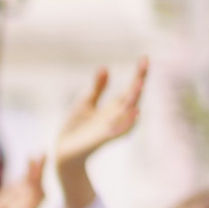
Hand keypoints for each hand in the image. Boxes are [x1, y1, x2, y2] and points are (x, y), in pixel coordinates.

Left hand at [53, 59, 147, 207]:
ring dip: (135, 98)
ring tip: (139, 82)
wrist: (63, 150)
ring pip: (129, 111)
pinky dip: (128, 122)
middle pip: (134, 96)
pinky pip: (120, 130)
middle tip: (144, 63)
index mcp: (115, 107)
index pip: (131, 88)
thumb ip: (97, 88)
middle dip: (140, 80)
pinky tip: (134, 111)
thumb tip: (105, 68)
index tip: (145, 57)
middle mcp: (118, 116)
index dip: (139, 73)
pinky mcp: (104, 138)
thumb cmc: (76, 128)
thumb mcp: (86, 102)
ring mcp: (113, 127)